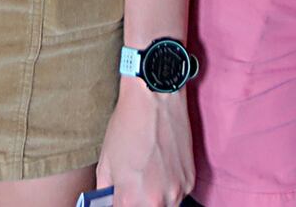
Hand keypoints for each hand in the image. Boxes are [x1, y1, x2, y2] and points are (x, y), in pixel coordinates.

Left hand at [97, 81, 192, 206]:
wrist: (155, 98)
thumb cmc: (127, 125)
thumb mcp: (106, 161)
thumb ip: (106, 190)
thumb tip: (109, 201)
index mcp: (129, 199)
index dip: (119, 204)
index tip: (120, 197)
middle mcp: (156, 201)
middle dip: (136, 203)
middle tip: (133, 187)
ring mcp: (176, 192)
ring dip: (154, 200)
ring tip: (147, 179)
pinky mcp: (190, 180)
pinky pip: (178, 195)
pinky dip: (169, 190)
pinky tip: (161, 170)